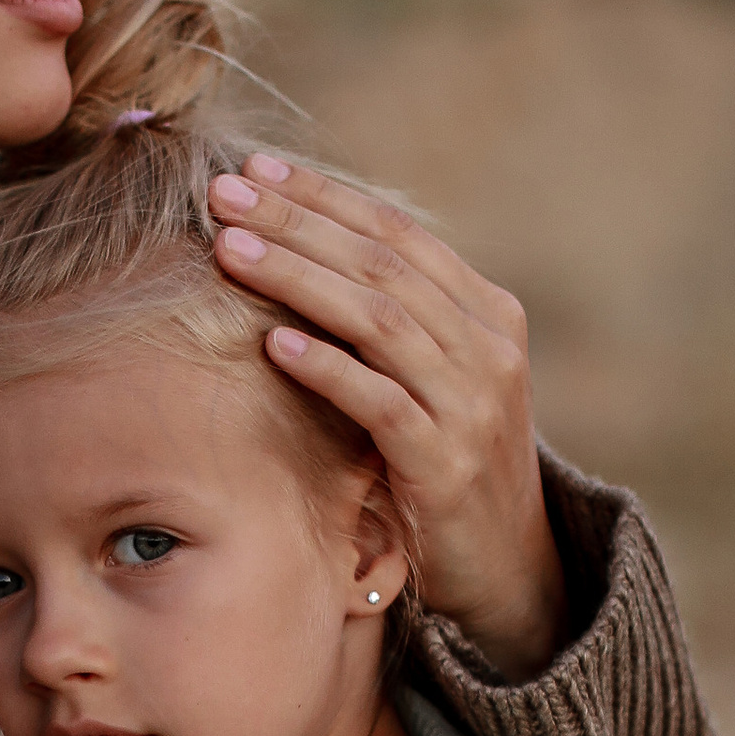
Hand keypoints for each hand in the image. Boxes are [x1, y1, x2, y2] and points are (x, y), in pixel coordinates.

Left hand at [206, 156, 567, 680]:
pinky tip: (273, 344)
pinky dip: (327, 369)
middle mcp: (488, 347)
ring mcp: (472, 405)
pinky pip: (380, 403)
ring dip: (298, 279)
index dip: (325, 196)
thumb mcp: (437, 379)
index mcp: (488, 311)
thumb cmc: (451, 462)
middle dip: (297, 223)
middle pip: (381, 264)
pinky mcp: (446, 464)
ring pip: (380, 320)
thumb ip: (395, 320)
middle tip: (224, 193)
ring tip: (230, 251)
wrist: (509, 566)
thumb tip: (305, 250)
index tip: (256, 169)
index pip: (397, 234)